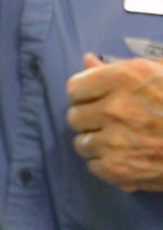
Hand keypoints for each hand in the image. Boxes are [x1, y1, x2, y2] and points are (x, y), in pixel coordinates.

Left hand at [67, 54, 162, 191]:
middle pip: (74, 116)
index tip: (96, 96)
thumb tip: (88, 61)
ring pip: (81, 143)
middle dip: (90, 117)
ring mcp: (114, 141)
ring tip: (123, 137)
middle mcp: (115, 108)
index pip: (76, 87)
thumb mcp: (160, 72)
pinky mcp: (117, 168)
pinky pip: (93, 165)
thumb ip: (118, 67)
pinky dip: (107, 162)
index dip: (86, 92)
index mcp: (126, 78)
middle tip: (114, 118)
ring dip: (98, 141)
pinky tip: (128, 154)